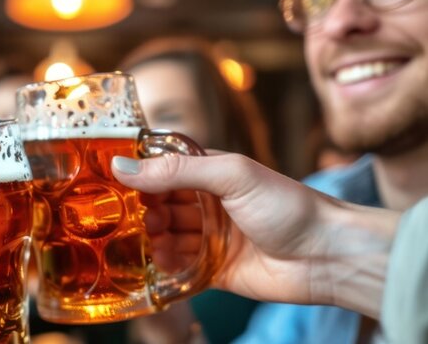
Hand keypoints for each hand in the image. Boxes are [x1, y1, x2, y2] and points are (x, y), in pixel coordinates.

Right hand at [111, 152, 398, 316]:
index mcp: (211, 173)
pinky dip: (163, 266)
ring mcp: (210, 237)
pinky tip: (151, 264)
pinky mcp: (214, 270)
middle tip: (122, 217)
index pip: (163, 168)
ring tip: (137, 241)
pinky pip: (178, 267)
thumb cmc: (289, 207)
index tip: (108, 182)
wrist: (328, 257)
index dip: (138, 175)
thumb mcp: (231, 176)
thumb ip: (177, 171)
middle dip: (140, 210)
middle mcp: (208, 203)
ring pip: (165, 236)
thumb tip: (123, 167)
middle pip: (159, 204)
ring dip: (149, 238)